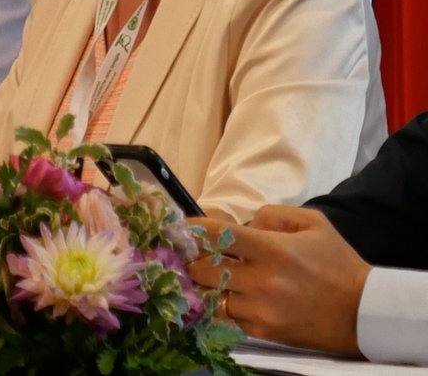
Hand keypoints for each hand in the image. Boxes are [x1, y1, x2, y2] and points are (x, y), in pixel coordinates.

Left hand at [188, 206, 370, 355]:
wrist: (363, 312)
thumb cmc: (336, 262)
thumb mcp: (312, 223)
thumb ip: (273, 214)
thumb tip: (243, 221)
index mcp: (272, 249)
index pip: (216, 235)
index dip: (193, 229)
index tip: (181, 228)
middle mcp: (261, 281)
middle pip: (202, 270)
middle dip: (195, 260)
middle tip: (194, 254)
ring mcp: (260, 310)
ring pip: (211, 295)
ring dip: (209, 285)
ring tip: (214, 275)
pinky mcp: (262, 331)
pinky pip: (229, 315)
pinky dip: (227, 303)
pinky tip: (235, 295)